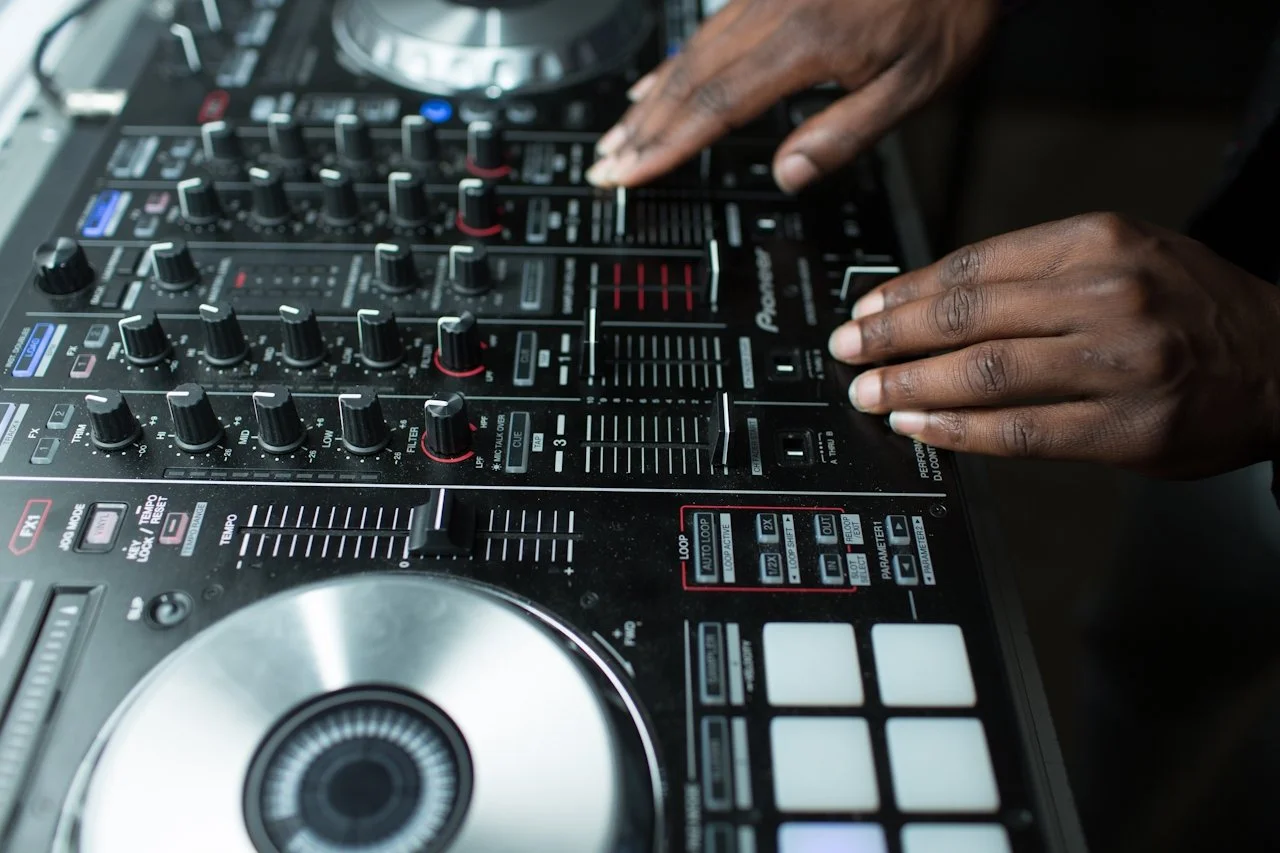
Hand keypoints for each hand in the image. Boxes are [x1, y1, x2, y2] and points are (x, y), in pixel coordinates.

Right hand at [587, 0, 997, 191]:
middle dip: (642, 128)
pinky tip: (656, 80)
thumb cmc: (948, 7)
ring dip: (650, 98)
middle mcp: (774, 10)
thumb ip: (846, 134)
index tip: (632, 173)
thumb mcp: (915, 84)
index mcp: (805, 42)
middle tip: (607, 165)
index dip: (667, 146)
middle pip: (688, 78)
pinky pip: (708, 26)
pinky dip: (675, 61)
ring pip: (691, 51)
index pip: (715, 106)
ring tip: (619, 134)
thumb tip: (788, 174)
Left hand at [828, 213, 1279, 477]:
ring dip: (913, 384)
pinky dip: (958, 430)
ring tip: (869, 392)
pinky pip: (1021, 432)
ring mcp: (1122, 364)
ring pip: (988, 373)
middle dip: (893, 335)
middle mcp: (1111, 294)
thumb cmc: (1192, 308)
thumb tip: (933, 302)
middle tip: (849, 350)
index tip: (866, 308)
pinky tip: (919, 427)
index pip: (977, 265)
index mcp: (1102, 241)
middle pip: (970, 315)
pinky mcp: (1128, 428)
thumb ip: (1038, 272)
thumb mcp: (1125, 255)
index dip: (908, 291)